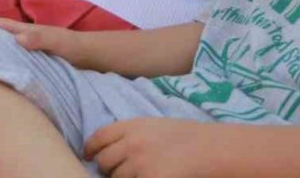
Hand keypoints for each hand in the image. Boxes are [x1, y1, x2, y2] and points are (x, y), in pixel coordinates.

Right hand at [0, 18, 85, 65]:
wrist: (90, 57)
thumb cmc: (73, 46)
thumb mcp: (56, 40)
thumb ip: (39, 38)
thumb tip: (16, 39)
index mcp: (25, 31)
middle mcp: (23, 40)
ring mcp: (27, 53)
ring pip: (4, 52)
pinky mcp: (32, 65)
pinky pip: (12, 65)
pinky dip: (2, 67)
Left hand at [84, 118, 217, 177]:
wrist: (210, 149)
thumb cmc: (188, 137)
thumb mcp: (155, 126)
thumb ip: (132, 134)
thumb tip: (112, 149)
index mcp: (132, 126)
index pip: (99, 137)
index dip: (90, 148)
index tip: (88, 156)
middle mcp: (131, 144)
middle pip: (104, 161)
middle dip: (107, 168)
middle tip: (115, 171)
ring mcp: (139, 164)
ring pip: (116, 177)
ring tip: (136, 174)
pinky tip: (146, 176)